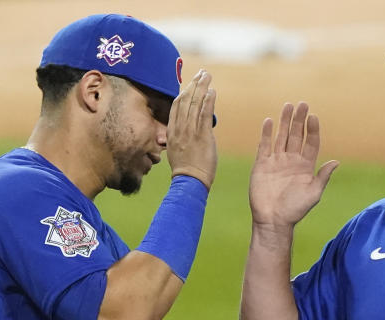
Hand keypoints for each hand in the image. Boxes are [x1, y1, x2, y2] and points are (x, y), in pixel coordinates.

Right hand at [167, 69, 216, 187]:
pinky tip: (212, 91)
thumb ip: (181, 137)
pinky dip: (208, 101)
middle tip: (202, 74)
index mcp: (172, 131)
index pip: (177, 106)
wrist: (189, 182)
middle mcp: (180, 128)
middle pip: (185, 100)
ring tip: (207, 76)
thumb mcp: (177, 149)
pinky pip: (204, 115)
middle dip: (194, 85)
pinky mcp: (202, 136)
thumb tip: (187, 130)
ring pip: (195, 104)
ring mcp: (190, 131)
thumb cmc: (186, 169)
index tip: (191, 83)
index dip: (184, 92)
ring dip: (202, 88)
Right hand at [249, 102, 337, 229]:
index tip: (313, 117)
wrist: (273, 220)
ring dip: (284, 122)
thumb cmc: (295, 210)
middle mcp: (291, 161)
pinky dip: (267, 134)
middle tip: (302, 104)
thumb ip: (323, 176)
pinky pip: (264, 146)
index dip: (312, 130)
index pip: (311, 143)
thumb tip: (336, 161)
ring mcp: (276, 162)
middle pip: (296, 136)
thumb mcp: (314, 193)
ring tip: (288, 106)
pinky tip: (269, 121)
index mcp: (305, 167)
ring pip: (281, 137)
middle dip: (299, 120)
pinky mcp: (262, 165)